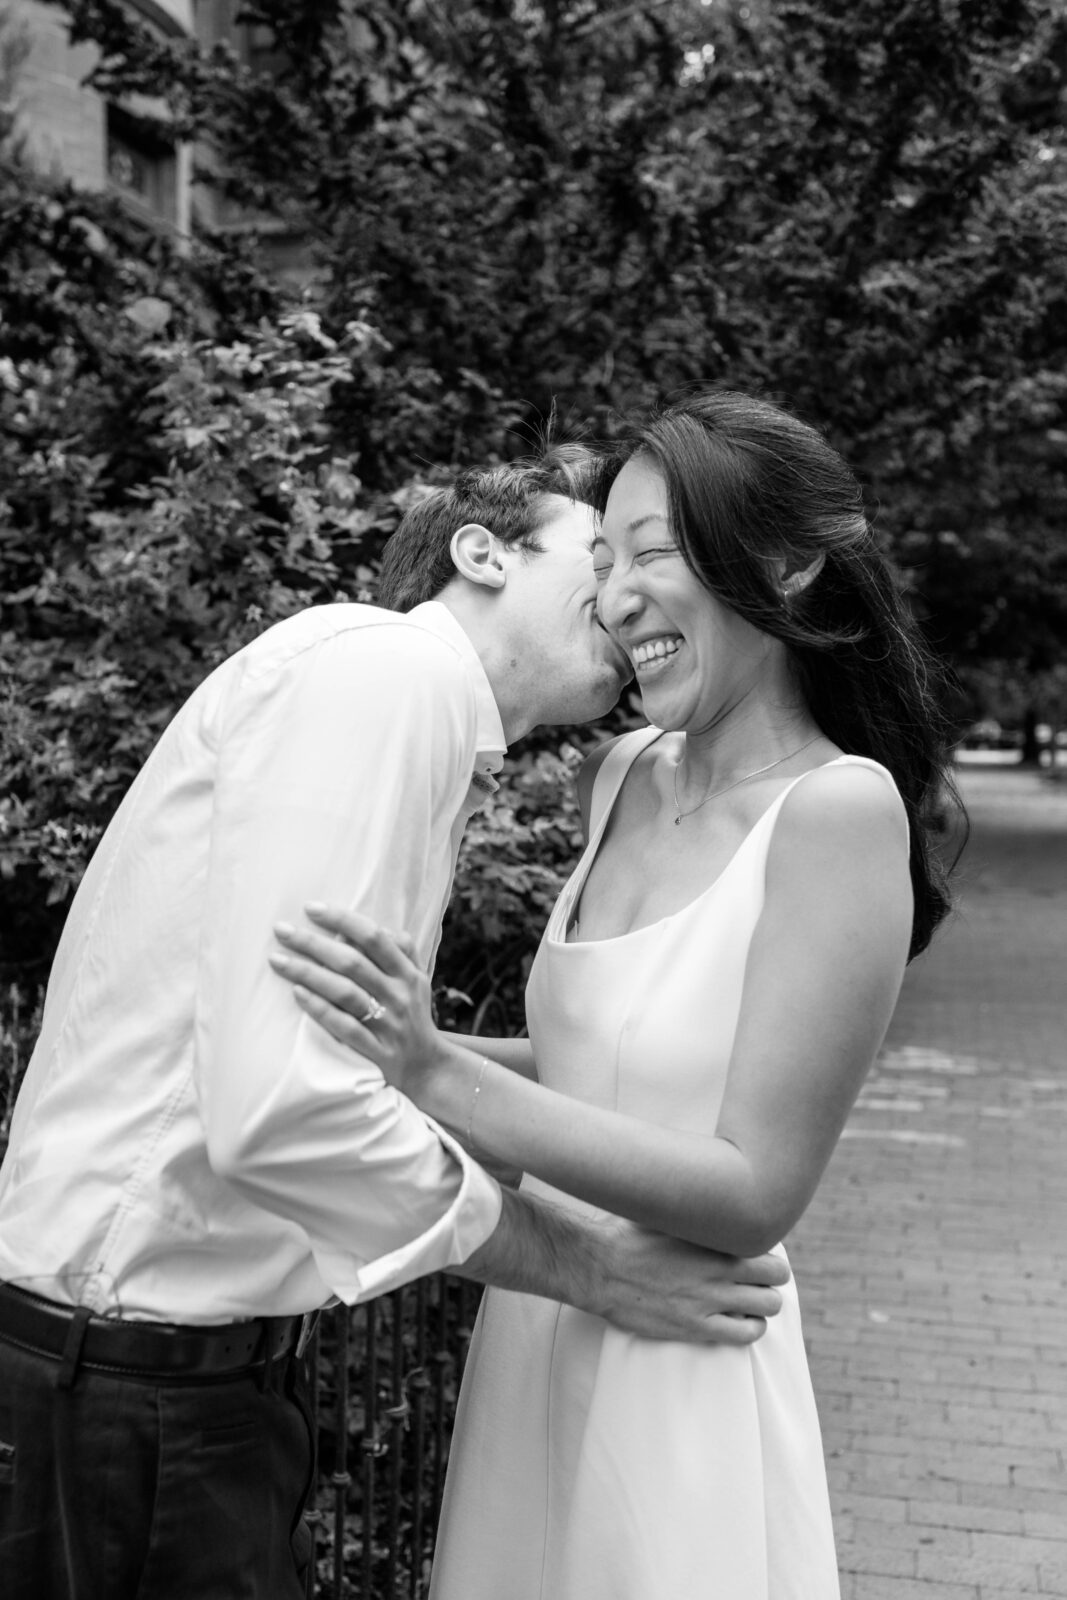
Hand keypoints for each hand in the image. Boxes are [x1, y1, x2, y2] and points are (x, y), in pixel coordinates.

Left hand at [270, 905, 442, 1098]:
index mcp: (408, 974)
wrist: (428, 1068)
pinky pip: (343, 1027)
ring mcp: (387, 1024)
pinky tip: (297, 994)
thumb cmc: (414, 1017)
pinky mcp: (375, 1050)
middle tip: (281, 930)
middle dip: (313, 943)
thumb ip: (402, 951)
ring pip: (344, 993)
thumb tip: (379, 926)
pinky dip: (320, 1009)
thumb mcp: (418, 981)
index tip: (311, 908)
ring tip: (277, 960)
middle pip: (352, 962)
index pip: (373, 938)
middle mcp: (399, 995)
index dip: (342, 919)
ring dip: (307, 973)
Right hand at [592, 1218, 788, 1345]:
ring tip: (749, 1301)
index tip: (759, 1257)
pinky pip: (744, 1335)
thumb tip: (712, 1198)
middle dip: (772, 1279)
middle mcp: (718, 1271)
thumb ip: (698, 1214)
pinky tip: (738, 1321)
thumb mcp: (668, 1214)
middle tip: (758, 1280)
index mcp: (714, 1241)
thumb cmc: (630, 1235)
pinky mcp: (695, 1327)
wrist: (600, 1267)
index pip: (770, 1252)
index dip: (770, 1256)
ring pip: (767, 1308)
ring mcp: (709, 1301)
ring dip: (763, 1304)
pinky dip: (749, 1328)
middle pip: (776, 1280)